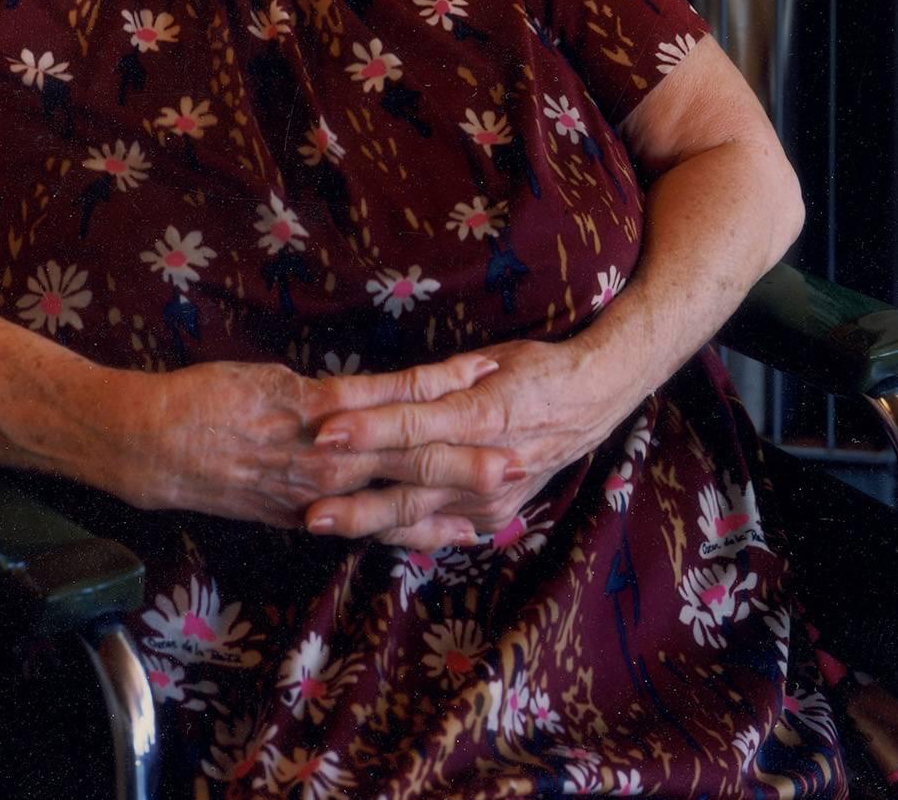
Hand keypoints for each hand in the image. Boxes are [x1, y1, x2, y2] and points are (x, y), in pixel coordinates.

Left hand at [88, 352, 501, 529]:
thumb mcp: (260, 498)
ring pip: (405, 443)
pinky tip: (460, 368)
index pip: (395, 521)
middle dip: (470, 479)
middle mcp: (328, 490)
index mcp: (320, 510)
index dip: (444, 521)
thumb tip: (336, 489)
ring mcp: (322, 450)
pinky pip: (375, 396)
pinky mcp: (308, 409)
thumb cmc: (202, 466)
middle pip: (413, 486)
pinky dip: (421, 384)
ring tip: (504, 418)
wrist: (153, 448)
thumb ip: (305, 496)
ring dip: (458, 430)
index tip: (488, 519)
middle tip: (522, 470)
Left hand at [297, 337, 632, 549]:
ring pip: (418, 513)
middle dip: (353, 492)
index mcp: (482, 415)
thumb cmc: (534, 368)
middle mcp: (486, 463)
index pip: (414, 424)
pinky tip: (363, 536)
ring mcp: (492, 498)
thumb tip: (375, 390)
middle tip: (304, 498)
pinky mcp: (495, 516)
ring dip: (365, 520)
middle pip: (410, 481)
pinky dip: (400, 533)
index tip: (323, 428)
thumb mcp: (487, 361)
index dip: (367, 427)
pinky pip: (440, 528)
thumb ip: (433, 382)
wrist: (593, 400)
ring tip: (317, 521)